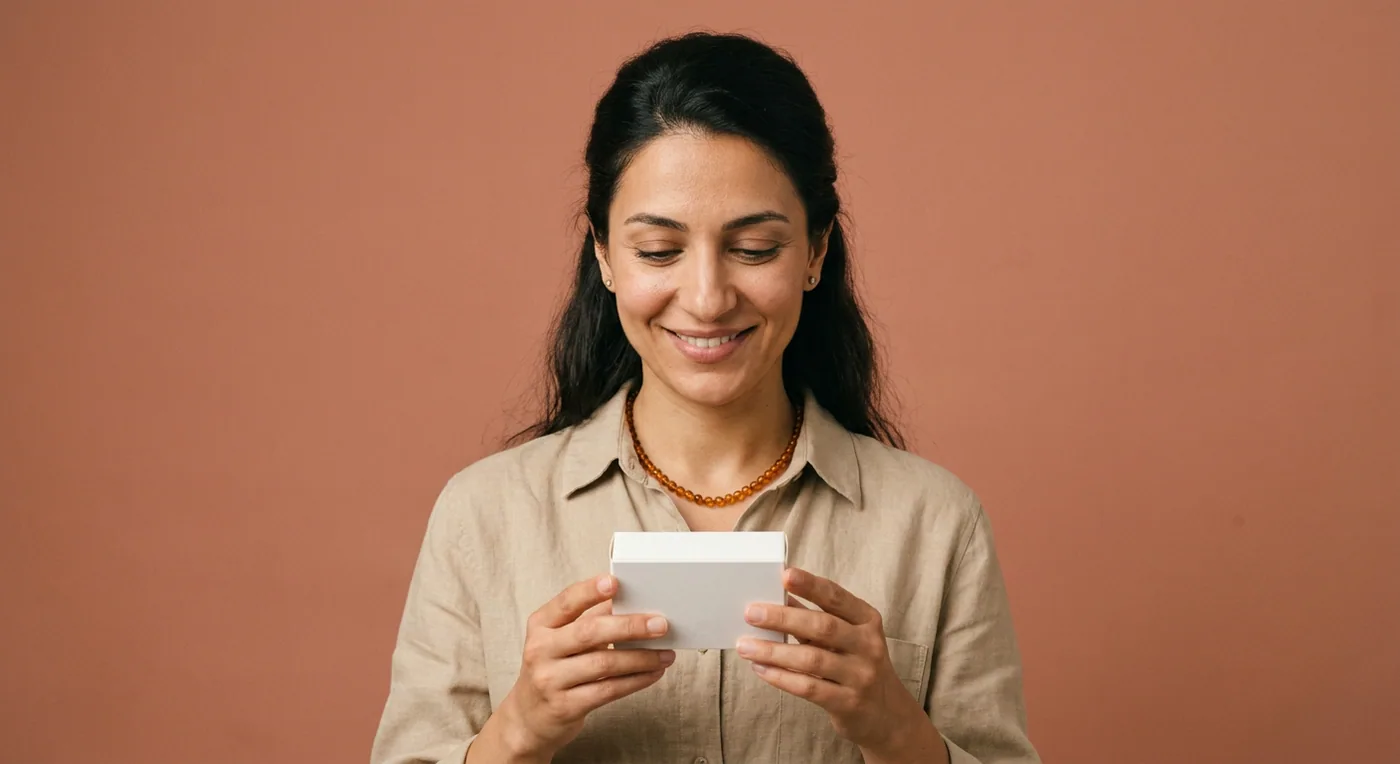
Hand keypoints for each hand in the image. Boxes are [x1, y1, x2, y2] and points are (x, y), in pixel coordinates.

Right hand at [496, 574, 674, 758]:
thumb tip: (632, 602)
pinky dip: (635, 681)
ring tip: (665, 654)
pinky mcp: (565, 707)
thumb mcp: (560, 640)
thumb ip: (589, 619)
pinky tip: (652, 673)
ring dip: (641, 658)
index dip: (590, 591)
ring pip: (604, 664)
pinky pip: (608, 690)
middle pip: (589, 632)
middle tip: (660, 624)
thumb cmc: (553, 670)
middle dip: (630, 626)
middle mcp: (541, 650)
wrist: (529, 718)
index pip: (566, 601)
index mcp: (541, 625)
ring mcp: (550, 680)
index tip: (615, 582)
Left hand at [737, 568, 940, 760]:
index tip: (785, 574)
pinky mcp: (848, 702)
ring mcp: (860, 675)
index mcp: (867, 620)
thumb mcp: (847, 638)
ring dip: (773, 651)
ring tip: (746, 646)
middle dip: (783, 618)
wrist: (888, 715)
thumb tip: (780, 598)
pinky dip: (781, 677)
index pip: (837, 597)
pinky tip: (761, 669)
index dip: (811, 585)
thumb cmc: (858, 666)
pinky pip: (809, 687)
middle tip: (751, 613)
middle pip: (822, 626)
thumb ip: (815, 619)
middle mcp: (868, 645)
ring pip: (811, 659)